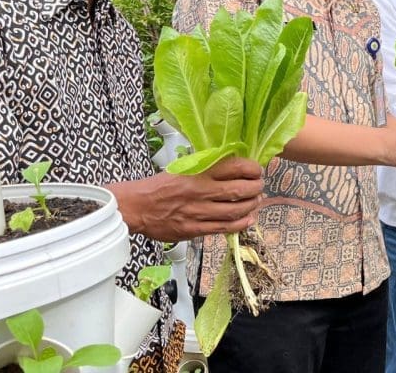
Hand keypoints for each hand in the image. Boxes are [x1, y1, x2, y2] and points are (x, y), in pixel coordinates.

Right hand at [111, 156, 263, 241]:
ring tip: (256, 201)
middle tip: (260, 186)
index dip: (251, 168)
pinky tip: (248, 220)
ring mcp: (197, 212)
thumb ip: (204, 168)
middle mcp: (200, 192)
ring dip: (251, 206)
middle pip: (239, 190)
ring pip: (234, 210)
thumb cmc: (158, 186)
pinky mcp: (194, 229)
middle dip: (256, 188)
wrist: (134, 207)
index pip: (233, 167)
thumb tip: (231, 166)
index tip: (257, 170)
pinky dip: (240, 224)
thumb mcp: (181, 169)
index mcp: (196, 173)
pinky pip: (223, 228)